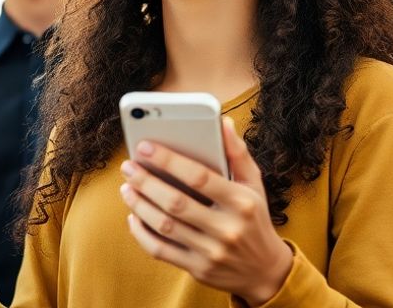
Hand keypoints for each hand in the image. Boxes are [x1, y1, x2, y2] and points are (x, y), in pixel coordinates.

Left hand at [119, 117, 293, 305]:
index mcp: (241, 202)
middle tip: (128, 167)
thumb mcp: (254, 184)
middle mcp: (227, 228)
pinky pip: (161, 251)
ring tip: (126, 188)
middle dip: (146, 182)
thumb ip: (238, 153)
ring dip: (139, 205)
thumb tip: (222, 123)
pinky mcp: (198, 269)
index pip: (199, 177)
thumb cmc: (255, 218)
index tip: (144, 146)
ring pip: (165, 226)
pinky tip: (133, 217)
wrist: (265, 270)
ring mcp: (212, 252)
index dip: (168, 160)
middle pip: (176, 202)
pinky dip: (141, 233)